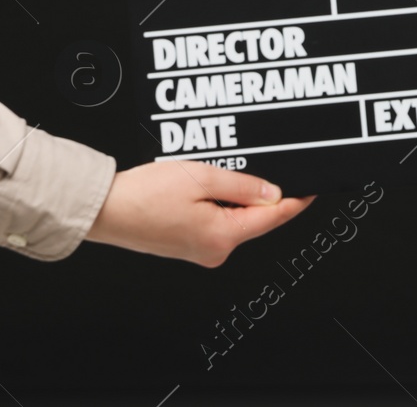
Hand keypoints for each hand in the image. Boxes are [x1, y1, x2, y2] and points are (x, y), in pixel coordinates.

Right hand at [84, 161, 313, 267]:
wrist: (104, 208)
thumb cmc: (143, 194)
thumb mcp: (202, 178)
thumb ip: (243, 186)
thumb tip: (273, 195)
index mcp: (222, 237)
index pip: (273, 218)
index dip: (296, 201)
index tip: (312, 189)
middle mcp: (214, 250)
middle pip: (255, 218)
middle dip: (262, 193)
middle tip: (263, 166)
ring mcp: (200, 251)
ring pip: (235, 218)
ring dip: (236, 196)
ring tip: (221, 173)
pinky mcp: (188, 245)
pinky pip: (216, 221)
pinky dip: (219, 203)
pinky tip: (207, 186)